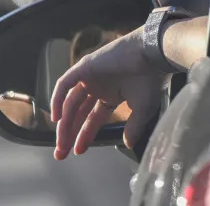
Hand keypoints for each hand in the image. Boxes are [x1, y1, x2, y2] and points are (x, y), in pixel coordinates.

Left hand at [49, 29, 167, 159]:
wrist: (152, 55)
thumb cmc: (151, 79)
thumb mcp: (143, 110)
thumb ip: (133, 127)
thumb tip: (127, 144)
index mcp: (111, 95)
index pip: (92, 119)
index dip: (85, 135)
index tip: (79, 152)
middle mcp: (98, 87)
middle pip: (77, 113)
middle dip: (69, 134)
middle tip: (62, 154)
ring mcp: (90, 77)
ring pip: (70, 102)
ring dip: (63, 122)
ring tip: (60, 143)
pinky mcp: (84, 67)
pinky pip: (65, 84)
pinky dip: (57, 99)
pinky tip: (56, 118)